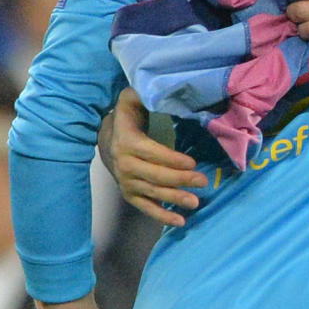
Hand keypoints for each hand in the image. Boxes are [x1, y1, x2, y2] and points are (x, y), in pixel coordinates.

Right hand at [108, 88, 204, 226]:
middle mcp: (124, 164)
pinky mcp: (129, 192)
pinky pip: (145, 206)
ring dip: (174, 199)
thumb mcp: (131, 98)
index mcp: (126, 141)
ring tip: (195, 202)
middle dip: (180, 179)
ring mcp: (125, 181)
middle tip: (202, 181)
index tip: (192, 162)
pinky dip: (161, 215)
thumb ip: (143, 92)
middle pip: (154, 175)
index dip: (170, 159)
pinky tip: (179, 222)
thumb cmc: (128, 115)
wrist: (106, 136)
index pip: (150, 152)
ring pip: (152, 192)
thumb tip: (158, 86)